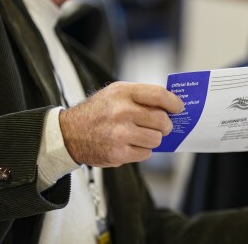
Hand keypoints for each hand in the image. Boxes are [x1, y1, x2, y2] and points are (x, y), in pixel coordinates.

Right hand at [59, 81, 183, 166]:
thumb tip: (170, 105)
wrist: (68, 134)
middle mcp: (121, 112)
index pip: (159, 95)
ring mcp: (120, 134)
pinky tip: (131, 145)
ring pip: (156, 139)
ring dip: (154, 139)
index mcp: (122, 93)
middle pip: (162, 120)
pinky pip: (146, 153)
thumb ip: (140, 96)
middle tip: (163, 126)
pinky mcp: (118, 153)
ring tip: (143, 136)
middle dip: (166, 125)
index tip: (179, 108)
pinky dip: (142, 151)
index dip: (174, 102)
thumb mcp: (115, 94)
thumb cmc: (97, 112)